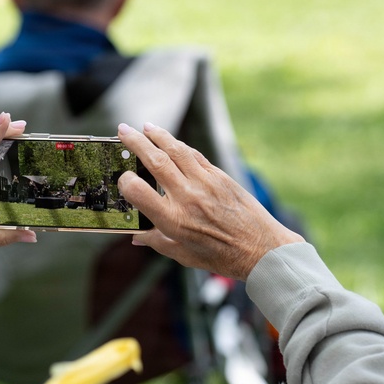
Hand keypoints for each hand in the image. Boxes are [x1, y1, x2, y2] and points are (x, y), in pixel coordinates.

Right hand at [116, 123, 303, 279]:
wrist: (261, 249)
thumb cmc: (221, 257)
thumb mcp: (182, 254)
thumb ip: (156, 241)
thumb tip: (136, 236)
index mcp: (173, 221)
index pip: (138, 191)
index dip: (125, 181)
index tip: (122, 177)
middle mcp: (187, 198)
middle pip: (155, 161)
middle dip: (136, 142)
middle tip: (123, 130)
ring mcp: (205, 183)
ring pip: (176, 150)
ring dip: (158, 135)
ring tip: (145, 127)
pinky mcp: (220, 176)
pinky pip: (195, 156)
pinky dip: (179, 146)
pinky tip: (170, 141)